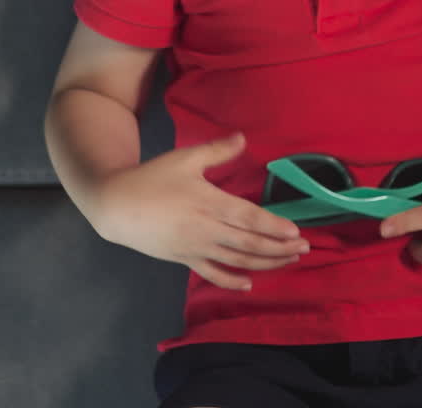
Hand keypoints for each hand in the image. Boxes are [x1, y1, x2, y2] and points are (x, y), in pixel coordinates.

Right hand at [93, 132, 309, 289]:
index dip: (274, 227)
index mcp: (210, 203)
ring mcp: (196, 248)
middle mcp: (207, 230)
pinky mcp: (184, 260)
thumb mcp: (185, 158)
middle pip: (250, 243)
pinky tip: (248, 283)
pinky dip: (232, 280)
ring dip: (265, 263)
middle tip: (304, 249)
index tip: (296, 232)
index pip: (250, 219)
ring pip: (237, 261)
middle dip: (279, 248)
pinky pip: (212, 273)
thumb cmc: (153, 178)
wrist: (117, 205)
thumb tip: (244, 138)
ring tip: (287, 262)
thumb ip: (217, 150)